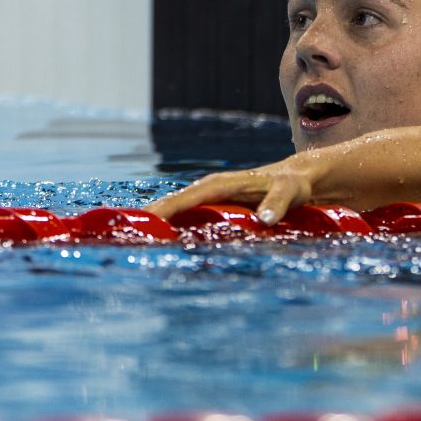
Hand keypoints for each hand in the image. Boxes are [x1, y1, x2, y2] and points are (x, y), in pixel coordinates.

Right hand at [145, 152, 319, 224]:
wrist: (296, 178)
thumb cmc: (292, 185)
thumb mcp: (289, 193)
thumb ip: (277, 204)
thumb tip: (264, 220)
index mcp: (223, 184)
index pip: (189, 198)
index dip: (167, 210)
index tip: (146, 222)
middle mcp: (210, 190)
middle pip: (174, 204)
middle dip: (151, 218)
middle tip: (124, 236)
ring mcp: (209, 199)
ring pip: (177, 211)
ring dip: (157, 223)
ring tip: (132, 240)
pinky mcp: (212, 208)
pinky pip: (187, 217)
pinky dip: (171, 226)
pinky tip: (159, 241)